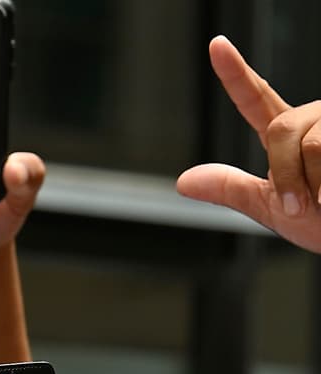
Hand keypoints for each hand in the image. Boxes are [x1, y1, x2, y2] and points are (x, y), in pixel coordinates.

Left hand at [176, 36, 320, 252]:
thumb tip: (184, 181)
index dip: (234, 72)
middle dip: (285, 175)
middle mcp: (314, 121)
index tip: (216, 45)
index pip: (255, 99)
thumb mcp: (272, 210)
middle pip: (281, 131)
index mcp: (287, 136)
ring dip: (315, 183)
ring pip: (313, 143)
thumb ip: (232, 190)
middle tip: (301, 205)